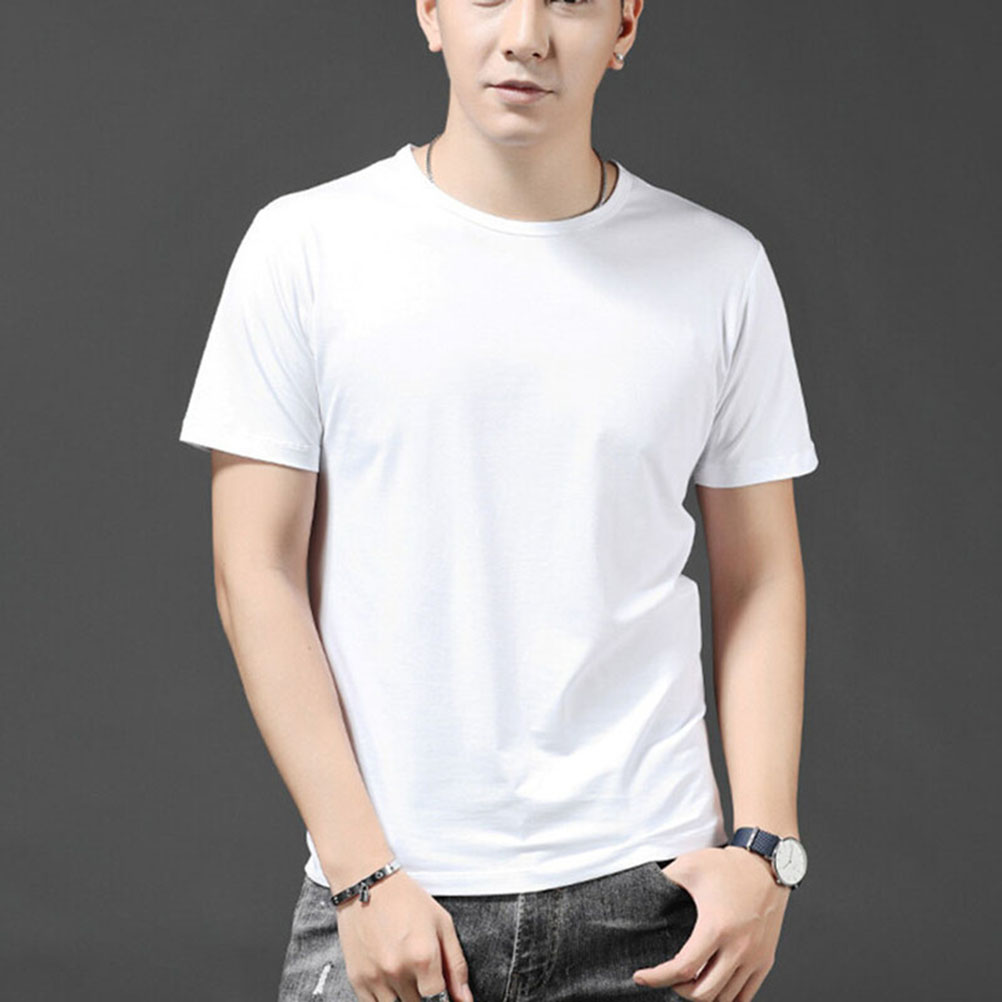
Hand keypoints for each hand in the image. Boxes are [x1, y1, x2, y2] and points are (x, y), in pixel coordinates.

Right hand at [334, 868, 473, 1001]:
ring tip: (404, 970)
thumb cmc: (406, 899)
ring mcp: (375, 977)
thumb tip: (465, 999)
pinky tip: (388, 977)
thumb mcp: (441, 923)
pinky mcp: (357, 979)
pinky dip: (384, 998)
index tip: (438, 986)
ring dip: (404, 996)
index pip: (438, 1000)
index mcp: (424, 956)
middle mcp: (398, 970)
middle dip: (423, 992)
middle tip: (420, 971)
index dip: (442, 996)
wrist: (367, 883)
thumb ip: (456, 965)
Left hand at [632, 846, 790, 1001]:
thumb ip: (664, 879)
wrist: (766, 865)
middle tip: (668, 977)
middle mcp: (738, 948)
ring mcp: (754, 957)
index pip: (683, 968)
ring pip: (724, 998)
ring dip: (702, 994)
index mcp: (716, 927)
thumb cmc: (729, 865)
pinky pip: (745, 997)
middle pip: (703, 993)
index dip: (657, 978)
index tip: (641, 977)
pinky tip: (712, 986)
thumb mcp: (689, 866)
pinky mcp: (765, 960)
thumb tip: (642, 890)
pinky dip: (725, 998)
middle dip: (679, 990)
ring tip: (688, 981)